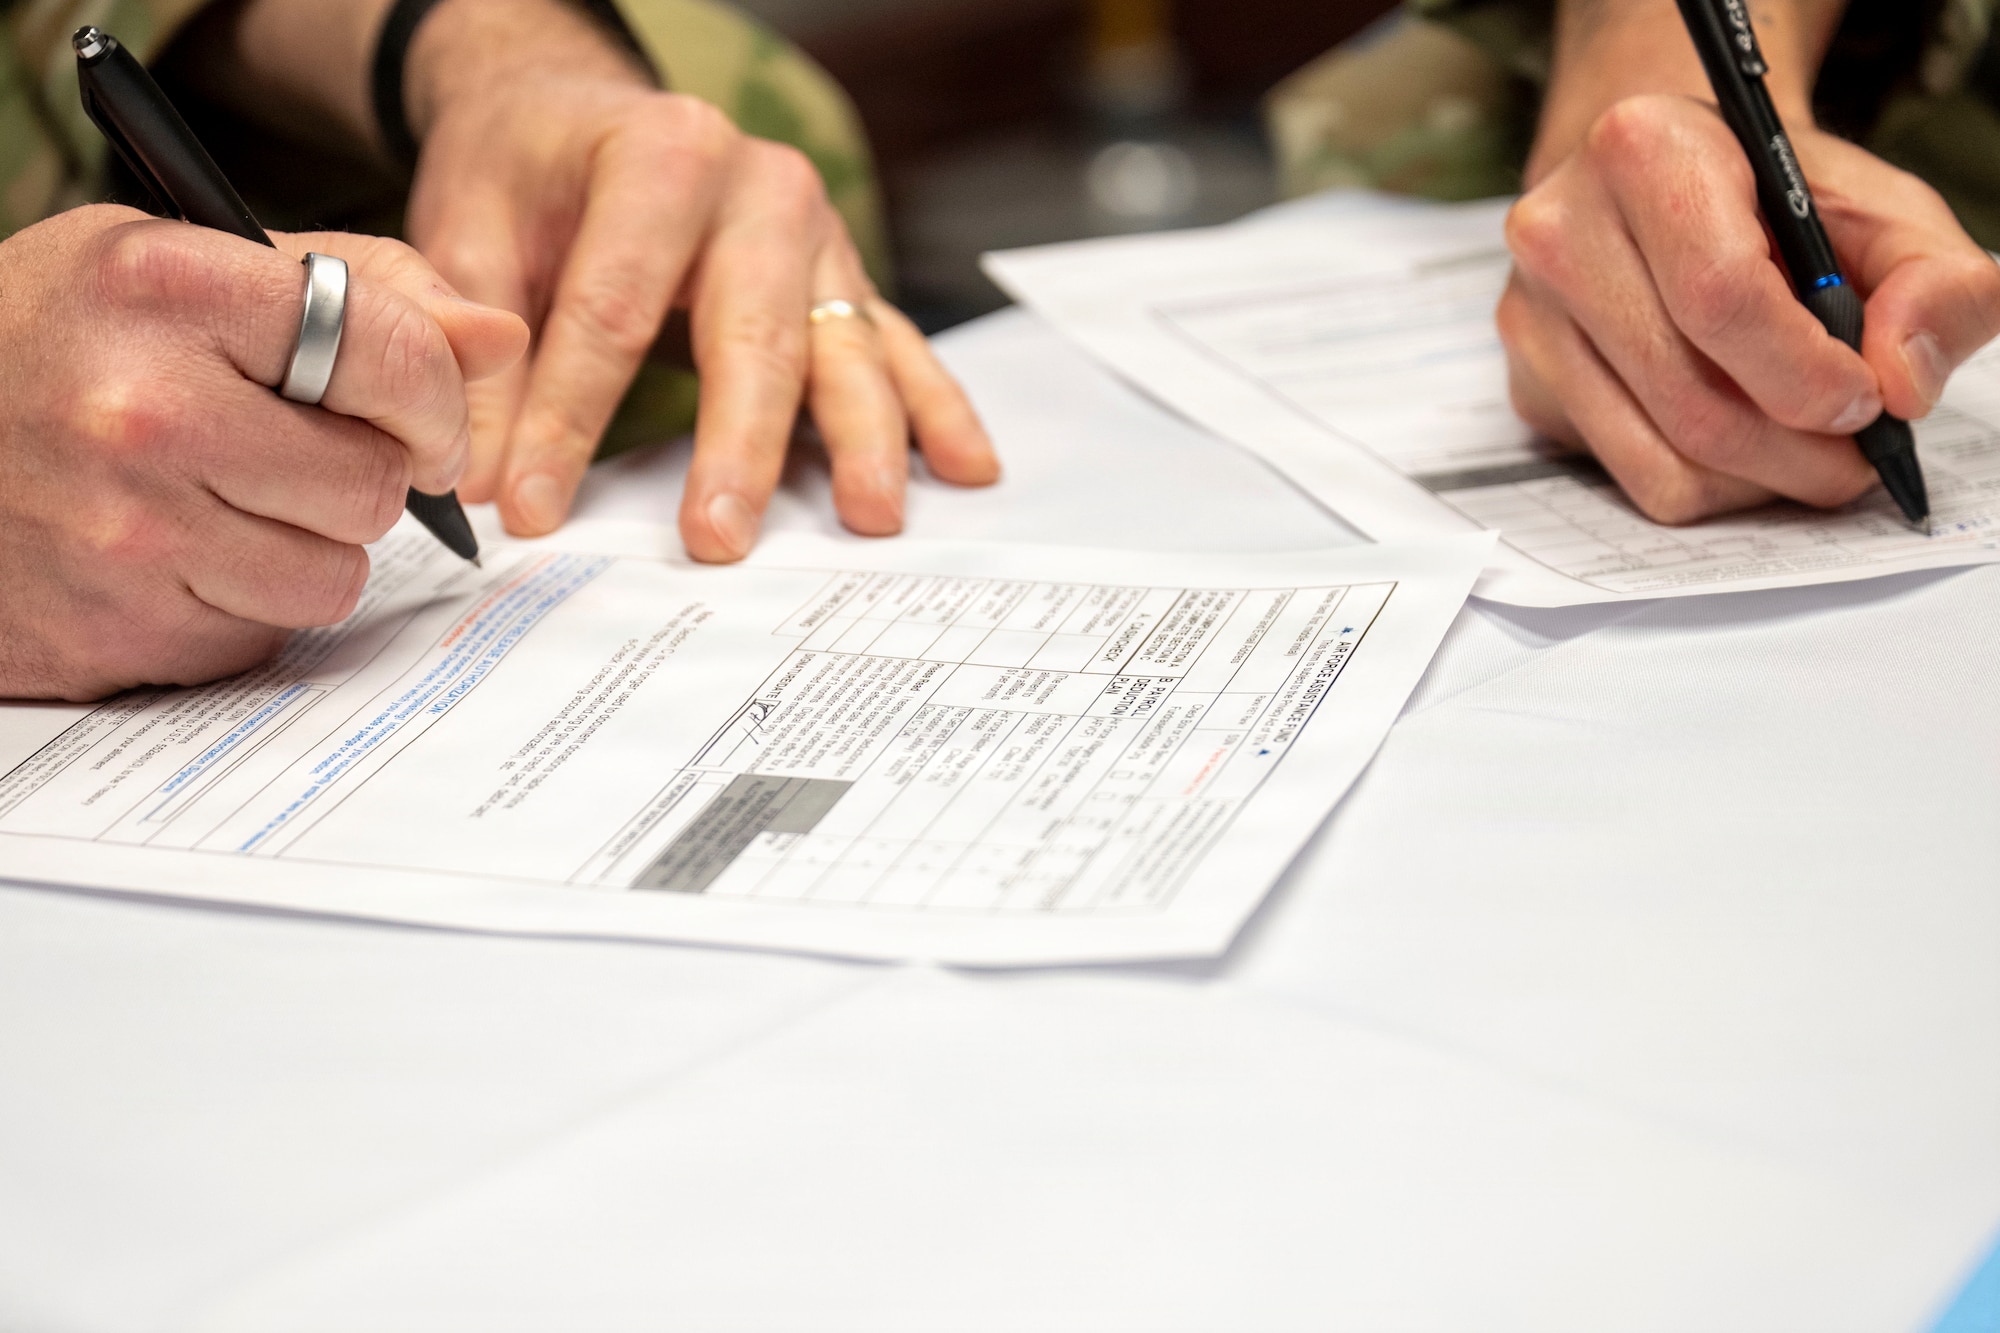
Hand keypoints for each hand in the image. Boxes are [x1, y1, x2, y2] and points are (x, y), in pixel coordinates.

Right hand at [0, 206, 525, 700]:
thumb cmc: (57, 338)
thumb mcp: (184, 263)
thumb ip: (363, 287)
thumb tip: (503, 337)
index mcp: (171, 289)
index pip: (395, 356)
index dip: (434, 395)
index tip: (420, 411)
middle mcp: (144, 412)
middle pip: (374, 484)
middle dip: (359, 474)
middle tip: (292, 451)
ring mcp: (125, 534)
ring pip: (334, 576)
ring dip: (304, 547)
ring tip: (219, 498)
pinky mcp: (116, 629)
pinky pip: (263, 635)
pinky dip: (239, 604)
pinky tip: (170, 552)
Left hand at [400, 0, 997, 558]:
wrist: (580, 110)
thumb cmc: (529, 168)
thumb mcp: (468, 222)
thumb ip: (479, 335)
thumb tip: (478, 462)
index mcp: (662, 154)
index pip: (614, 308)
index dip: (567, 416)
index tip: (530, 505)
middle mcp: (760, 188)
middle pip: (752, 335)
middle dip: (734, 447)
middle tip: (716, 538)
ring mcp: (817, 236)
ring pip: (842, 348)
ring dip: (861, 439)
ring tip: (867, 516)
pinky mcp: (843, 281)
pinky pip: (894, 348)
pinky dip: (932, 410)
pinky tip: (965, 466)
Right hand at [1499, 93, 1999, 522]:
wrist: (1667, 184)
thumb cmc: (1770, 196)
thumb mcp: (1881, 207)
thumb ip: (1935, 279)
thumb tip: (1900, 379)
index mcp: (1642, 151)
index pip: (1720, 297)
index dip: (1807, 372)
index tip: (1866, 400)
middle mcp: (1560, 233)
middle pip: (1693, 401)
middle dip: (1798, 453)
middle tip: (1858, 456)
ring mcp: (1530, 319)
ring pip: (1663, 460)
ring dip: (1760, 481)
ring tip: (1811, 452)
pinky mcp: (1529, 388)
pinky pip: (1633, 480)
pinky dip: (1711, 484)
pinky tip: (1745, 441)